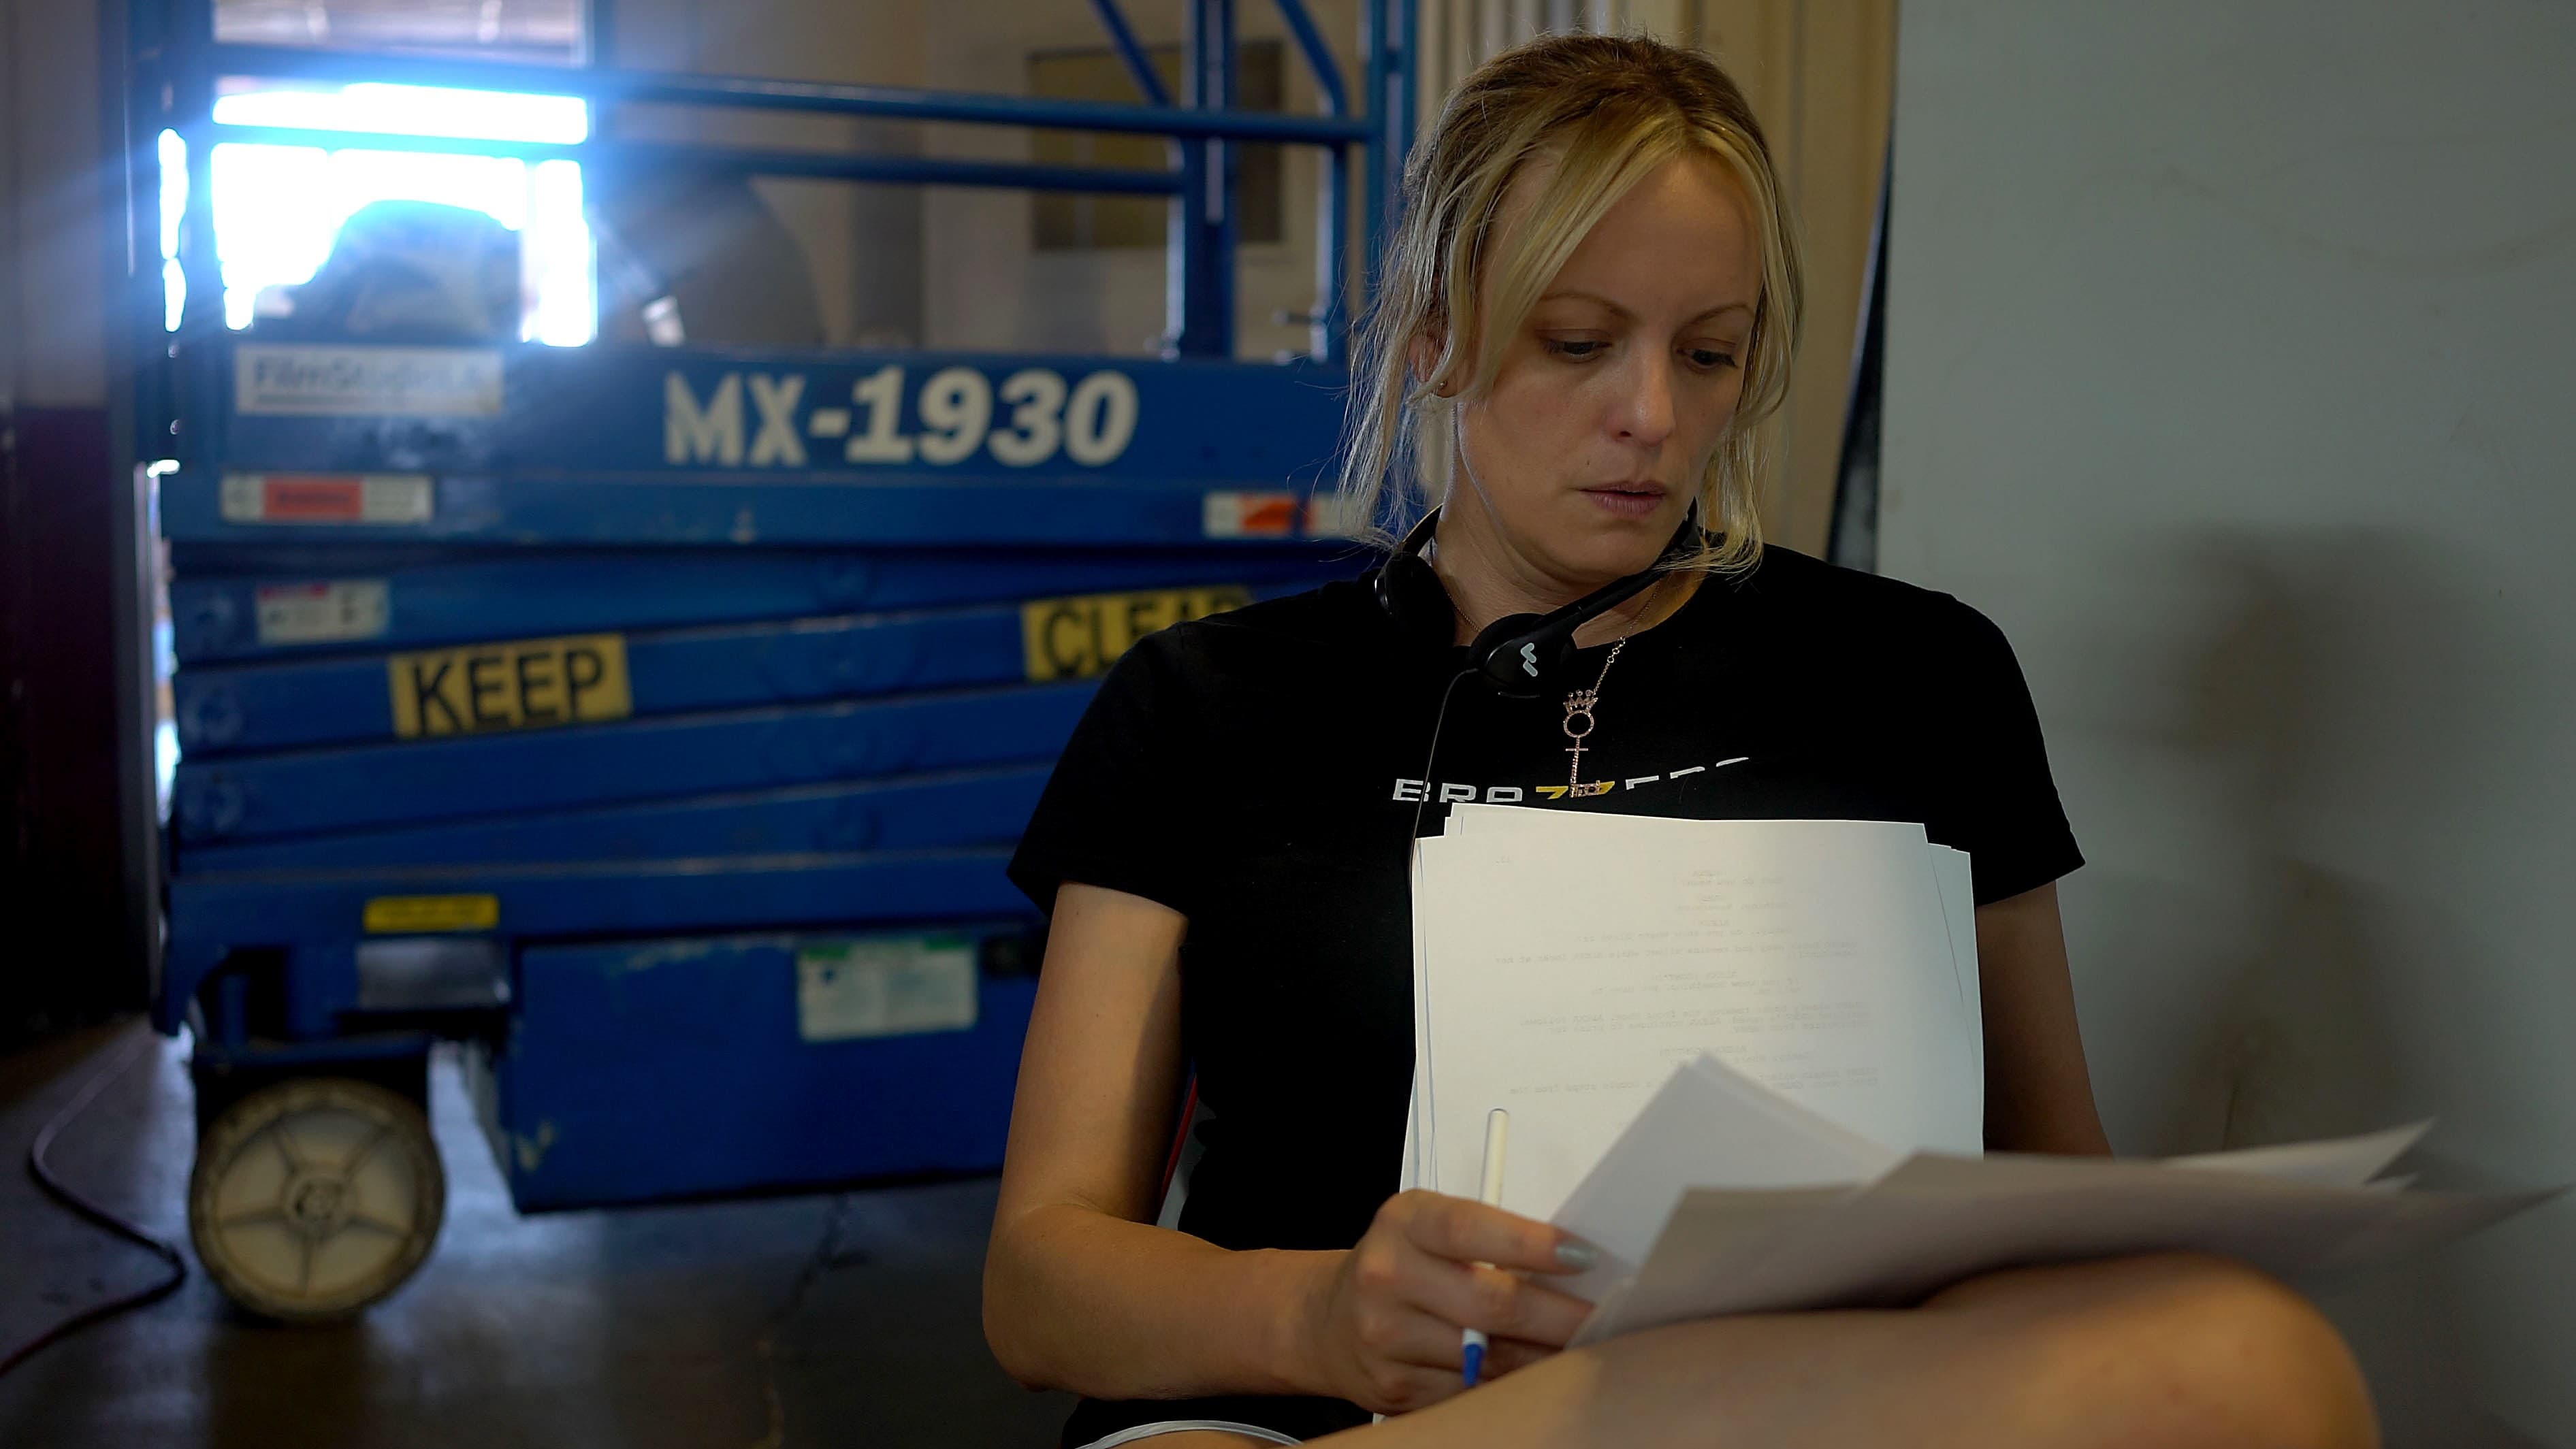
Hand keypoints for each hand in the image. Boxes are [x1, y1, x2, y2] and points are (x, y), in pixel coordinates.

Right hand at [1287, 1189, 1596, 1414]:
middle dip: (1559, 1316)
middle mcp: (1387, 1276)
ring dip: (1544, 1358)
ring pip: (1488, 1359)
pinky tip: (1534, 1374)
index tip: (1584, 1256)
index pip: (1471, 1229)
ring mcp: (1387, 1338)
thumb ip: (1489, 1239)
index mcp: (1404, 1222)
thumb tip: (1577, 1265)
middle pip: (1491, 1304)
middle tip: (1605, 1318)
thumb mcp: (1430, 1229)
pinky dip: (1510, 1386)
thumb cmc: (1403, 1263)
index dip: (1532, 1244)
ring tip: (1582, 1348)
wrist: (1327, 1322)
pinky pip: (1471, 1392)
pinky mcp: (1395, 1388)